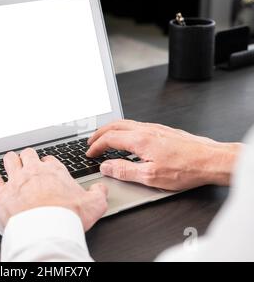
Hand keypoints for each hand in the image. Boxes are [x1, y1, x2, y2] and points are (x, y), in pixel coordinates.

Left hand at [0, 149, 107, 230]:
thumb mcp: (94, 205)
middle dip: (27, 157)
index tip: (47, 167)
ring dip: (10, 160)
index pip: (49, 160)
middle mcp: (34, 171)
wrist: (47, 230)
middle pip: (28, 155)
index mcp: (54, 171)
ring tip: (10, 161)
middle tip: (27, 161)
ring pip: (10, 160)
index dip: (48, 163)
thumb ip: (99, 194)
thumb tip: (101, 189)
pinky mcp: (2, 193)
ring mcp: (16, 180)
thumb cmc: (68, 217)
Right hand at [86, 120, 240, 190]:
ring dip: (110, 130)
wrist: (211, 160)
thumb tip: (106, 166)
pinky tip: (126, 139)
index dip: (96, 146)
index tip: (89, 153)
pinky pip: (135, 125)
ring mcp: (154, 128)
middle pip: (114, 125)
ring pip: (125, 123)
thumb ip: (124, 170)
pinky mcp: (162, 130)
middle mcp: (145, 129)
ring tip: (104, 138)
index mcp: (139, 139)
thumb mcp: (150, 176)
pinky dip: (123, 130)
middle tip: (90, 142)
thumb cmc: (186, 169)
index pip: (109, 138)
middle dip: (99, 133)